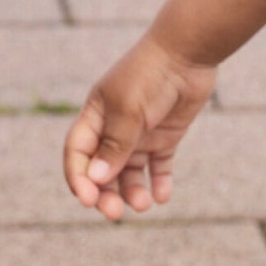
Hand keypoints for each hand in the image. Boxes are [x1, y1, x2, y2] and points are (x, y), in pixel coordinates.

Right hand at [62, 33, 216, 221]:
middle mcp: (114, 128)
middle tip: (115, 213)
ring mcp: (141, 133)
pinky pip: (158, 166)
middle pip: (102, 170)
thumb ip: (115, 144)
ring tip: (143, 204)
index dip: (79, 178)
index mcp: (95, 116)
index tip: (88, 200)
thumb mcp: (128, 109)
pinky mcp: (165, 136)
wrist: (188, 52)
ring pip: (129, 172)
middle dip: (105, 194)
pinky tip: (162, 196)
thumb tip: (96, 179)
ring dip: (132, 191)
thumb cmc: (150, 74)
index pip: (77, 154)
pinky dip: (159, 183)